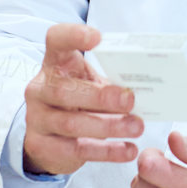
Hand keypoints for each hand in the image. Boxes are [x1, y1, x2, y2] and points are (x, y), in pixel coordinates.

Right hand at [22, 23, 143, 176]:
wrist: (48, 138)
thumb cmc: (79, 101)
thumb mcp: (90, 84)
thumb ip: (111, 82)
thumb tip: (149, 88)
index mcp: (54, 64)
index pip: (56, 40)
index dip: (73, 36)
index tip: (97, 38)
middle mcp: (39, 89)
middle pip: (63, 90)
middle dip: (100, 96)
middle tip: (130, 100)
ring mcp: (36, 118)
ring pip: (71, 123)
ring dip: (109, 126)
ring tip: (137, 127)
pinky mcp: (42, 146)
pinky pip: (76, 150)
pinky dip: (106, 151)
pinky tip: (128, 150)